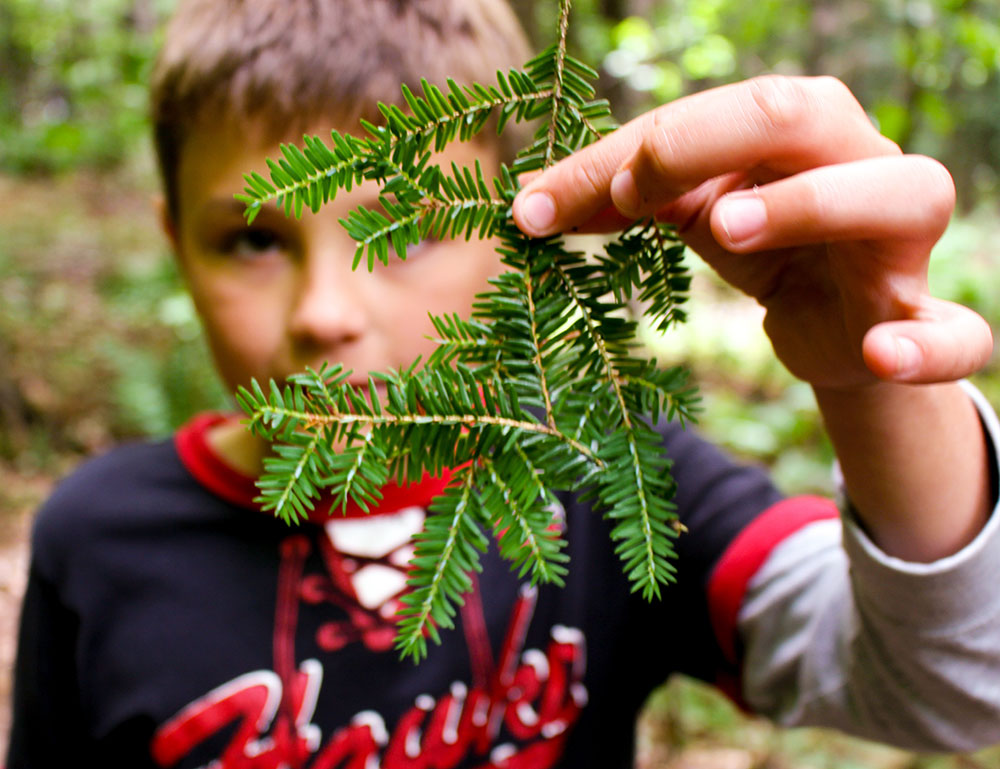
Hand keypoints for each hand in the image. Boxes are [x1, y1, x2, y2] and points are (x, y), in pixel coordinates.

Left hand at [512, 75, 992, 388]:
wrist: (836, 327)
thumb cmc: (763, 245)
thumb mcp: (689, 212)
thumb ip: (621, 197)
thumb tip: (525, 206)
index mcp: (795, 127)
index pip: (709, 114)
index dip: (631, 151)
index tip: (549, 204)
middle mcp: (857, 160)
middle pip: (802, 114)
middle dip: (709, 143)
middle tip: (632, 191)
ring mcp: (899, 241)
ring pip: (900, 193)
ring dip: (812, 204)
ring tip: (725, 227)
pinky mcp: (919, 318)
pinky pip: (957, 332)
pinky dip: (930, 343)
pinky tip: (880, 354)